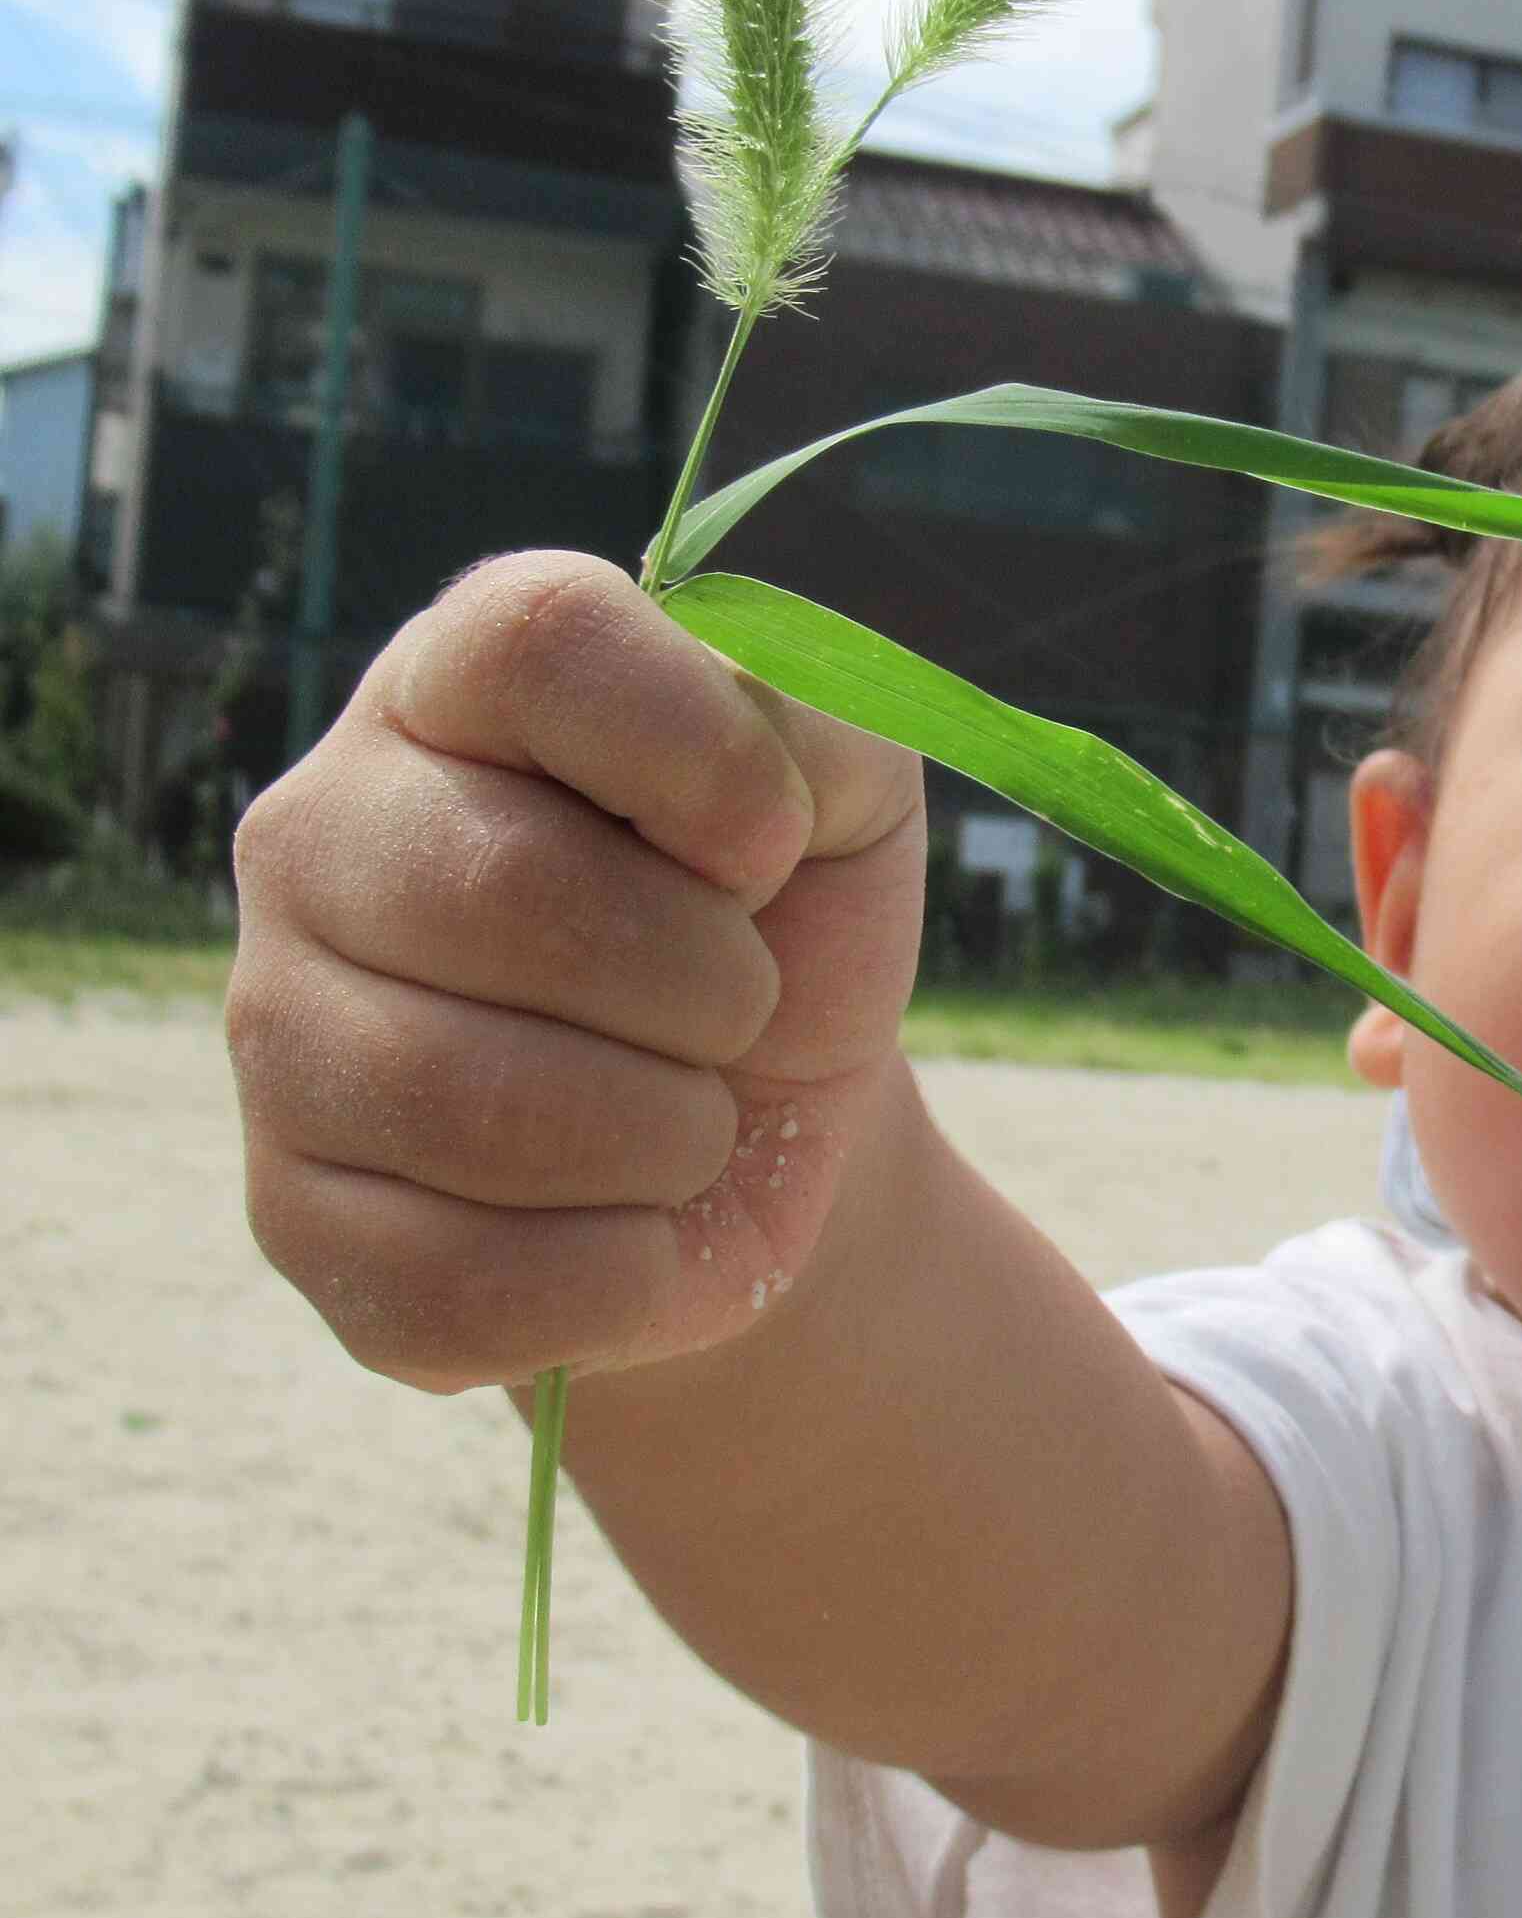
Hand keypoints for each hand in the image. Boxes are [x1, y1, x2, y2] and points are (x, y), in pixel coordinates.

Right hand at [229, 553, 927, 1392]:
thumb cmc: (787, 925)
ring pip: (475, 1102)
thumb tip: (755, 775)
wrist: (764, 1129)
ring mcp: (279, 1029)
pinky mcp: (298, 1219)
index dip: (698, 749)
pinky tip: (638, 1227)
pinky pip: (467, 1279)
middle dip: (708, 981)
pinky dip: (624, 1274)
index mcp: (457, 686)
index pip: (537, 637)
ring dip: (670, 1134)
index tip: (769, 843)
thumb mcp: (846, 795)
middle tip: (740, 1008)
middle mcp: (320, 834)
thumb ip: (818, 725)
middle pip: (511, 889)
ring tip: (693, 1117)